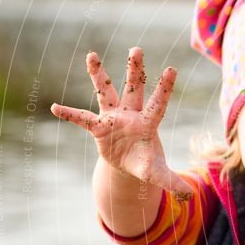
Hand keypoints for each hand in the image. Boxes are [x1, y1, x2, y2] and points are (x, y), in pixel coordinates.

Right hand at [50, 47, 192, 199]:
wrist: (128, 165)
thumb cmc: (145, 164)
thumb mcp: (158, 174)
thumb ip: (172, 182)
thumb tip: (189, 196)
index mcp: (149, 123)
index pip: (159, 102)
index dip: (165, 87)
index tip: (172, 69)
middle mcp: (131, 115)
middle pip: (134, 88)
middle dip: (135, 70)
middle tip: (137, 48)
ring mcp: (114, 118)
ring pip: (107, 92)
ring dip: (99, 75)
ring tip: (91, 55)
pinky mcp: (99, 127)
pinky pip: (82, 118)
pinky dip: (70, 114)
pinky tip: (55, 108)